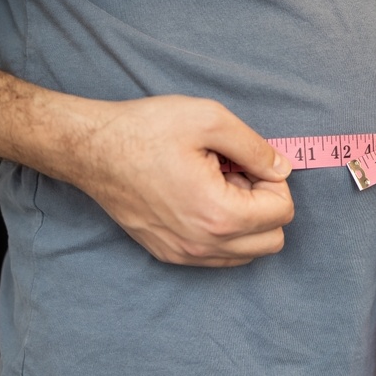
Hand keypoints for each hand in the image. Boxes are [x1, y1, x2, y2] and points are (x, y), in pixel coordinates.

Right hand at [65, 95, 294, 266]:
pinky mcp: (168, 254)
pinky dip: (222, 230)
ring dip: (245, 220)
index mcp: (218, 214)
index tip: (245, 160)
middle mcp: (203, 245)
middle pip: (272, 240)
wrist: (92, 150)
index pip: (283, 211)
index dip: (273, 179)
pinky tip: (199, 198)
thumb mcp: (210, 119)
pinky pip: (218, 256)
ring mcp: (184, 254)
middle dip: (264, 204)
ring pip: (247, 253)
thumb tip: (282, 168)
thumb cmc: (146, 130)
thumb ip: (256, 147)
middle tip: (235, 173)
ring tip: (216, 184)